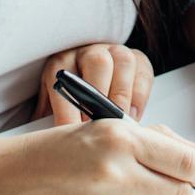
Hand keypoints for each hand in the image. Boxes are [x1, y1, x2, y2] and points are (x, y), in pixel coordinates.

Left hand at [34, 44, 154, 123]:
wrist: (89, 82)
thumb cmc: (70, 102)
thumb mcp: (53, 107)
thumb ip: (52, 119)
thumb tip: (54, 141)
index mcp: (62, 63)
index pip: (63, 81)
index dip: (69, 110)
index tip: (71, 134)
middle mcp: (89, 53)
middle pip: (98, 63)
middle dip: (101, 98)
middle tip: (99, 128)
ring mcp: (115, 52)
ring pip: (123, 63)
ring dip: (123, 96)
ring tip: (120, 124)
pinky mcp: (138, 59)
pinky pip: (143, 72)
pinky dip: (139, 96)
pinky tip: (134, 116)